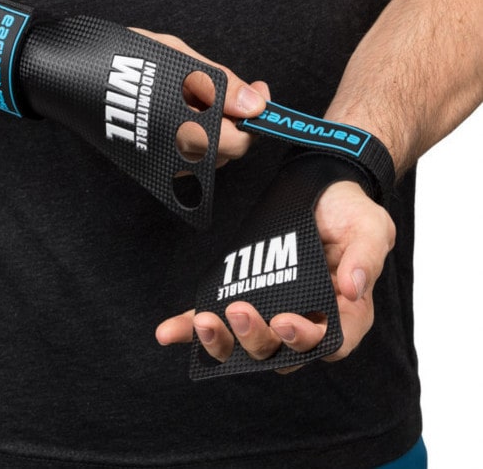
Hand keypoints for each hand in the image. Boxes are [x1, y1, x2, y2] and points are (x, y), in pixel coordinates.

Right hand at [133, 29, 269, 166]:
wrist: (70, 69)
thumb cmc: (120, 57)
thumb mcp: (177, 56)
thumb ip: (220, 84)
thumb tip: (255, 104)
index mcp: (183, 127)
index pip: (239, 141)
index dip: (256, 120)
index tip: (258, 94)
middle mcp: (170, 151)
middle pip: (225, 152)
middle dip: (234, 123)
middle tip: (229, 90)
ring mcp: (157, 159)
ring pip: (206, 157)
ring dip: (215, 130)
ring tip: (199, 97)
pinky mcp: (146, 159)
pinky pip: (183, 157)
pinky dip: (193, 136)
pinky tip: (182, 112)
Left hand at [155, 180, 394, 371]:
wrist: (323, 190)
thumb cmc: (352, 214)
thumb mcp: (371, 228)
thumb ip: (366, 258)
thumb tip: (353, 289)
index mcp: (346, 314)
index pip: (328, 343)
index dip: (305, 340)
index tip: (284, 320)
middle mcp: (308, 319)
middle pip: (281, 350)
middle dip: (257, 338)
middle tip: (240, 310)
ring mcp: (274, 310)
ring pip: (247, 343)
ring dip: (223, 341)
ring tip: (203, 323)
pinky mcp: (247, 295)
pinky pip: (220, 318)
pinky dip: (192, 328)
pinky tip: (168, 332)